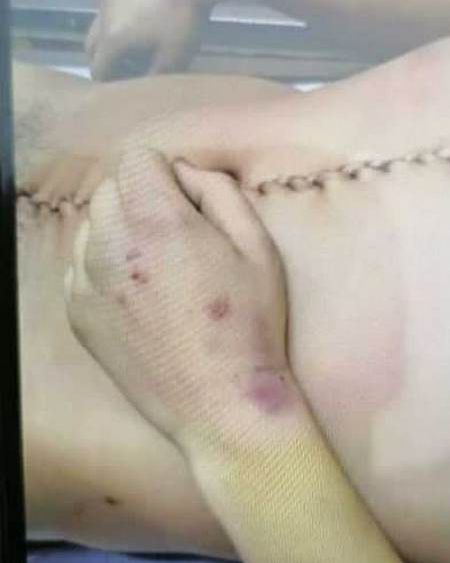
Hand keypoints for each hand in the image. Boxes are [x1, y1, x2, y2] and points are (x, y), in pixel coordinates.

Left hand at [65, 147, 287, 440]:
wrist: (222, 403)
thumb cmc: (250, 324)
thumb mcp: (258, 246)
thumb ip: (219, 191)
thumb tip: (185, 172)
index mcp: (157, 223)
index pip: (137, 159)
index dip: (167, 174)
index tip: (187, 204)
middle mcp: (111, 246)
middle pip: (111, 189)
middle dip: (142, 198)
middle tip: (177, 237)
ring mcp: (86, 283)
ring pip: (92, 226)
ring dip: (120, 231)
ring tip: (157, 269)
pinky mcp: (77, 314)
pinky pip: (80, 265)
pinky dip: (103, 266)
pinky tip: (139, 296)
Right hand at [86, 0, 209, 80]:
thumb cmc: (182, 19)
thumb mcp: (174, 56)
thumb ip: (155, 76)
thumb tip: (145, 91)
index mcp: (112, 39)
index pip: (97, 69)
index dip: (107, 84)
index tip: (123, 92)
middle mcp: (103, 17)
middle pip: (91, 48)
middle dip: (104, 64)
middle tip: (127, 73)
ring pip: (98, 28)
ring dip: (109, 43)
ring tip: (135, 52)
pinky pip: (110, 12)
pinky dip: (116, 25)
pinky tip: (140, 28)